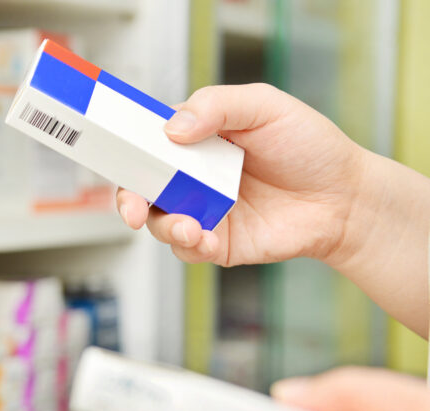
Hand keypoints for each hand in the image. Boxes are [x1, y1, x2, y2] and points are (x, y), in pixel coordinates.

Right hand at [117, 83, 367, 266]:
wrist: (344, 197)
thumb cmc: (309, 146)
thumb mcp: (265, 106)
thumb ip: (216, 106)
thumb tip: (173, 130)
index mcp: (197, 138)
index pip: (149, 141)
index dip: (128, 149)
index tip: (121, 156)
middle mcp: (193, 175)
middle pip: (142, 187)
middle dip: (128, 200)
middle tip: (133, 208)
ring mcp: (202, 210)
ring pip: (159, 222)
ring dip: (164, 226)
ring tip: (188, 227)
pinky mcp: (217, 242)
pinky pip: (188, 250)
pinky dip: (191, 246)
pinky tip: (209, 239)